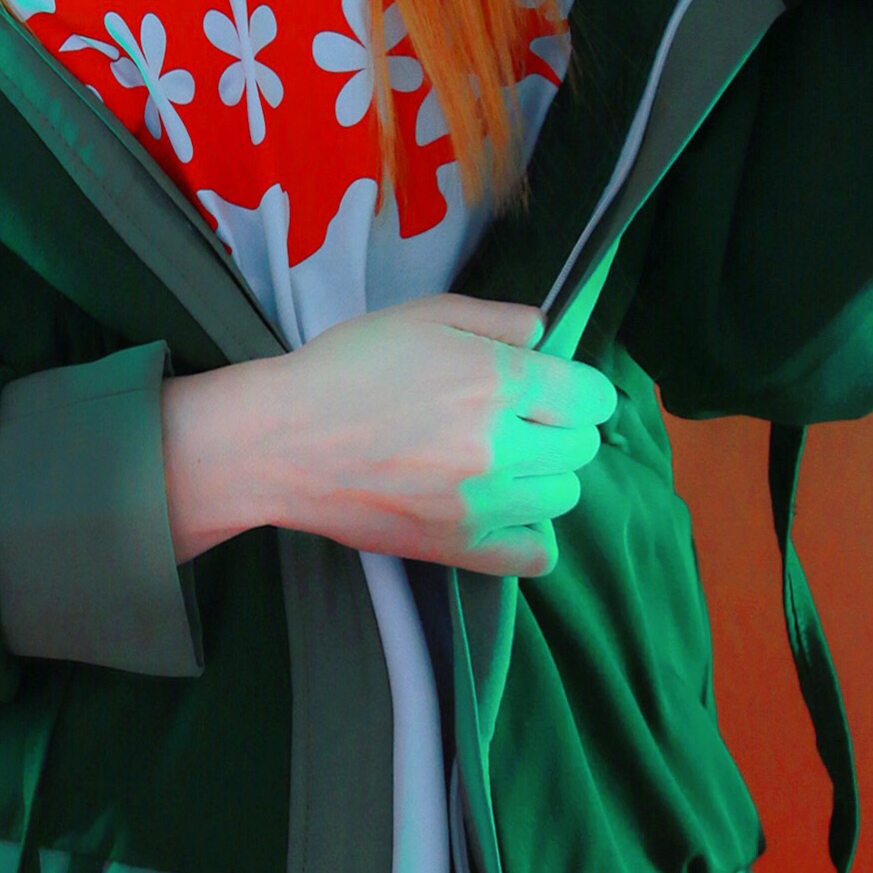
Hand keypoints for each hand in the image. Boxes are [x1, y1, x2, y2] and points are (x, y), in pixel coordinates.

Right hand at [162, 296, 621, 578]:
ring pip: (564, 497)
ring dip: (546, 476)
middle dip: (561, 429)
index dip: (580, 389)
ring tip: (507, 462)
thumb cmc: (345, 368)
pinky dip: (533, 536)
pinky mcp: (456, 546)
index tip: (556, 388)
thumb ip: (495, 319)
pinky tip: (508, 512)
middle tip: (522, 421)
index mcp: (497, 382)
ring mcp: (481, 504)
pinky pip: (534, 556)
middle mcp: (500, 447)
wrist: (281, 441)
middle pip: (581, 449)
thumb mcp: (422, 316)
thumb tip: (545, 333)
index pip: (591, 397)